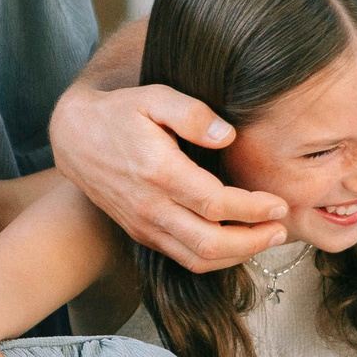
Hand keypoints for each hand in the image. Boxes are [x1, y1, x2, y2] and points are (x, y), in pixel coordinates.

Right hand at [49, 82, 289, 271]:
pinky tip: (239, 242)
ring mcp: (144, 225)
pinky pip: (183, 258)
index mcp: (158, 172)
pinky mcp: (142, 233)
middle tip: (282, 228)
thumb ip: (192, 113)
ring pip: (198, 259)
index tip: (279, 204)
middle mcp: (151, 207)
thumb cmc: (119, 113)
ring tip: (267, 238)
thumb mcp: (153, 96)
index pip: (215, 204)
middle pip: (211, 243)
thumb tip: (227, 135)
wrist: (73, 138)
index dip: (252, 209)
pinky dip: (216, 258)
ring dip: (239, 255)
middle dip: (254, 241)